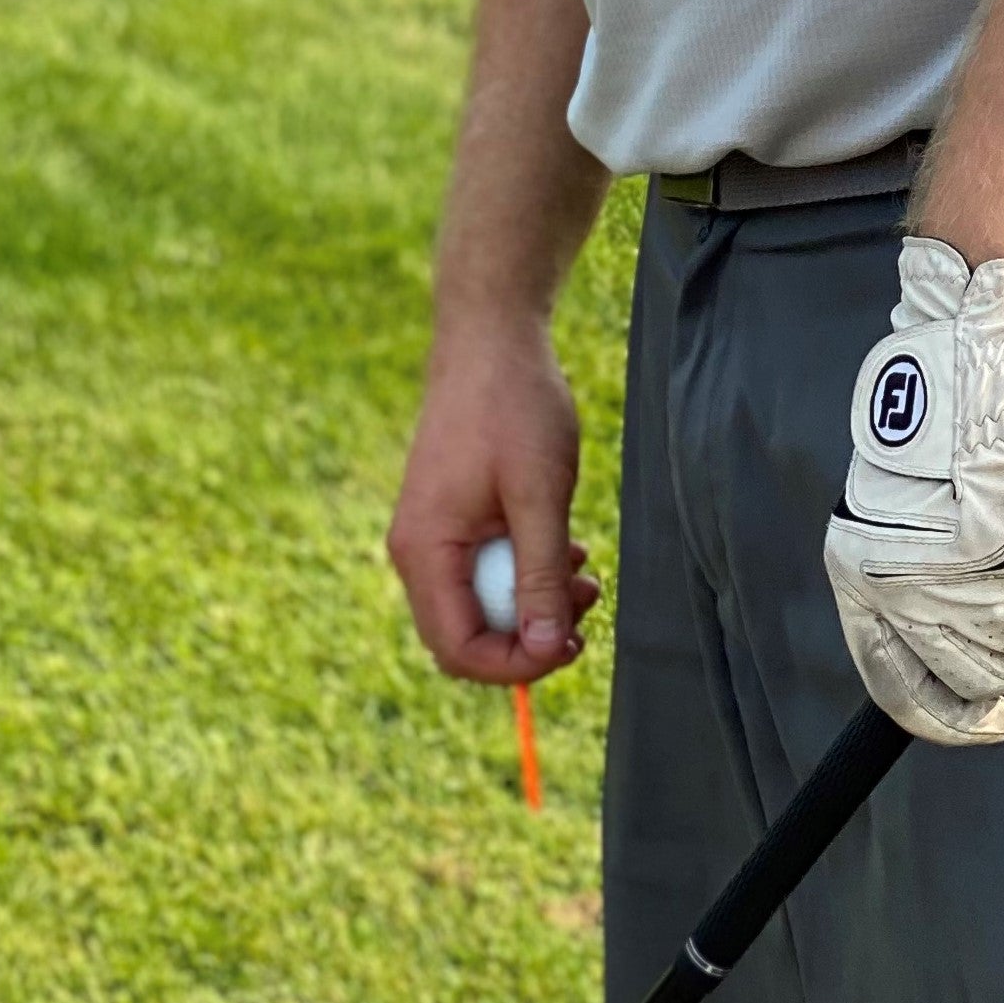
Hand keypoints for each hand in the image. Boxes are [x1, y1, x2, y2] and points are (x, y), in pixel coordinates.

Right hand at [388, 316, 599, 685]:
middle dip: (529, 635)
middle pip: (465, 635)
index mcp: (425, 550)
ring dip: (533, 603)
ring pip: (478, 604)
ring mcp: (430, 533)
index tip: (571, 646)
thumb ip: (540, 574)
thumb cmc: (515, 405)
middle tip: (588, 604)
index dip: (515, 665)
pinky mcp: (450, 517)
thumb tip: (546, 649)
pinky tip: (564, 548)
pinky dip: (523, 571)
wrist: (491, 337)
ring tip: (586, 574)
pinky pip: (481, 571)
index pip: (458, 649)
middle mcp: (415, 550)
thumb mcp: (540, 493)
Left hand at [823, 238, 1003, 747]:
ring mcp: (977, 571)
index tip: (988, 718)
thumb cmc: (939, 390)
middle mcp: (915, 588)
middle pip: (985, 671)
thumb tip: (950, 633)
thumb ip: (912, 561)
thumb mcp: (893, 489)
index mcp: (865, 574)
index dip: (951, 716)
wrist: (982, 327)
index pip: (904, 692)